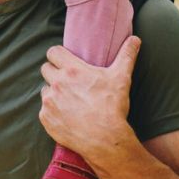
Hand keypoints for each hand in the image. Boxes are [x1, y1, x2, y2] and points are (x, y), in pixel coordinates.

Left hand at [38, 36, 139, 158]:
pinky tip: (66, 116)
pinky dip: (52, 111)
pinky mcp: (46, 118)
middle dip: (55, 73)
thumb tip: (135, 39)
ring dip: (53, 93)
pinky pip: (44, 110)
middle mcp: (56, 83)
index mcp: (71, 70)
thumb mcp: (121, 78)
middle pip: (46, 69)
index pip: (53, 52)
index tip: (65, 61)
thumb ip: (126, 56)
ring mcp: (49, 101)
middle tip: (68, 82)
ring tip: (69, 101)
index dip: (58, 55)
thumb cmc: (112, 107)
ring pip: (45, 90)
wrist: (105, 139)